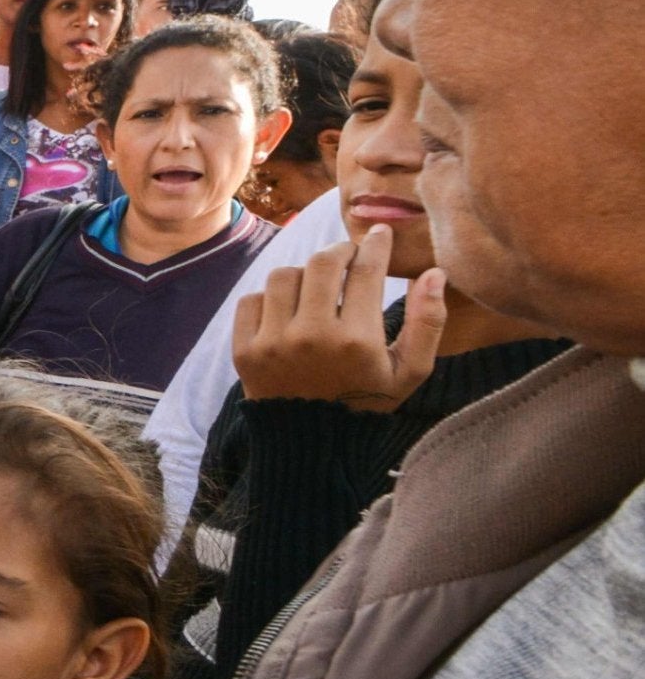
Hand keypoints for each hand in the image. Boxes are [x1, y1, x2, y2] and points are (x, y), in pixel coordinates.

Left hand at [232, 225, 448, 412]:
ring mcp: (273, 344)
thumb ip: (428, 322)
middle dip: (339, 252)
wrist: (311, 444)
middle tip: (348, 257)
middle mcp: (312, 337)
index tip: (378, 234)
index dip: (375, 245)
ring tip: (316, 287)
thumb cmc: (366, 402)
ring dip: (303, 274)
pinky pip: (251, 300)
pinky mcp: (244, 351)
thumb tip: (434, 272)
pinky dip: (268, 298)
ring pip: (283, 276)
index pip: (366, 270)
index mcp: (357, 340)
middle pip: (322, 263)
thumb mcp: (409, 372)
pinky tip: (287, 310)